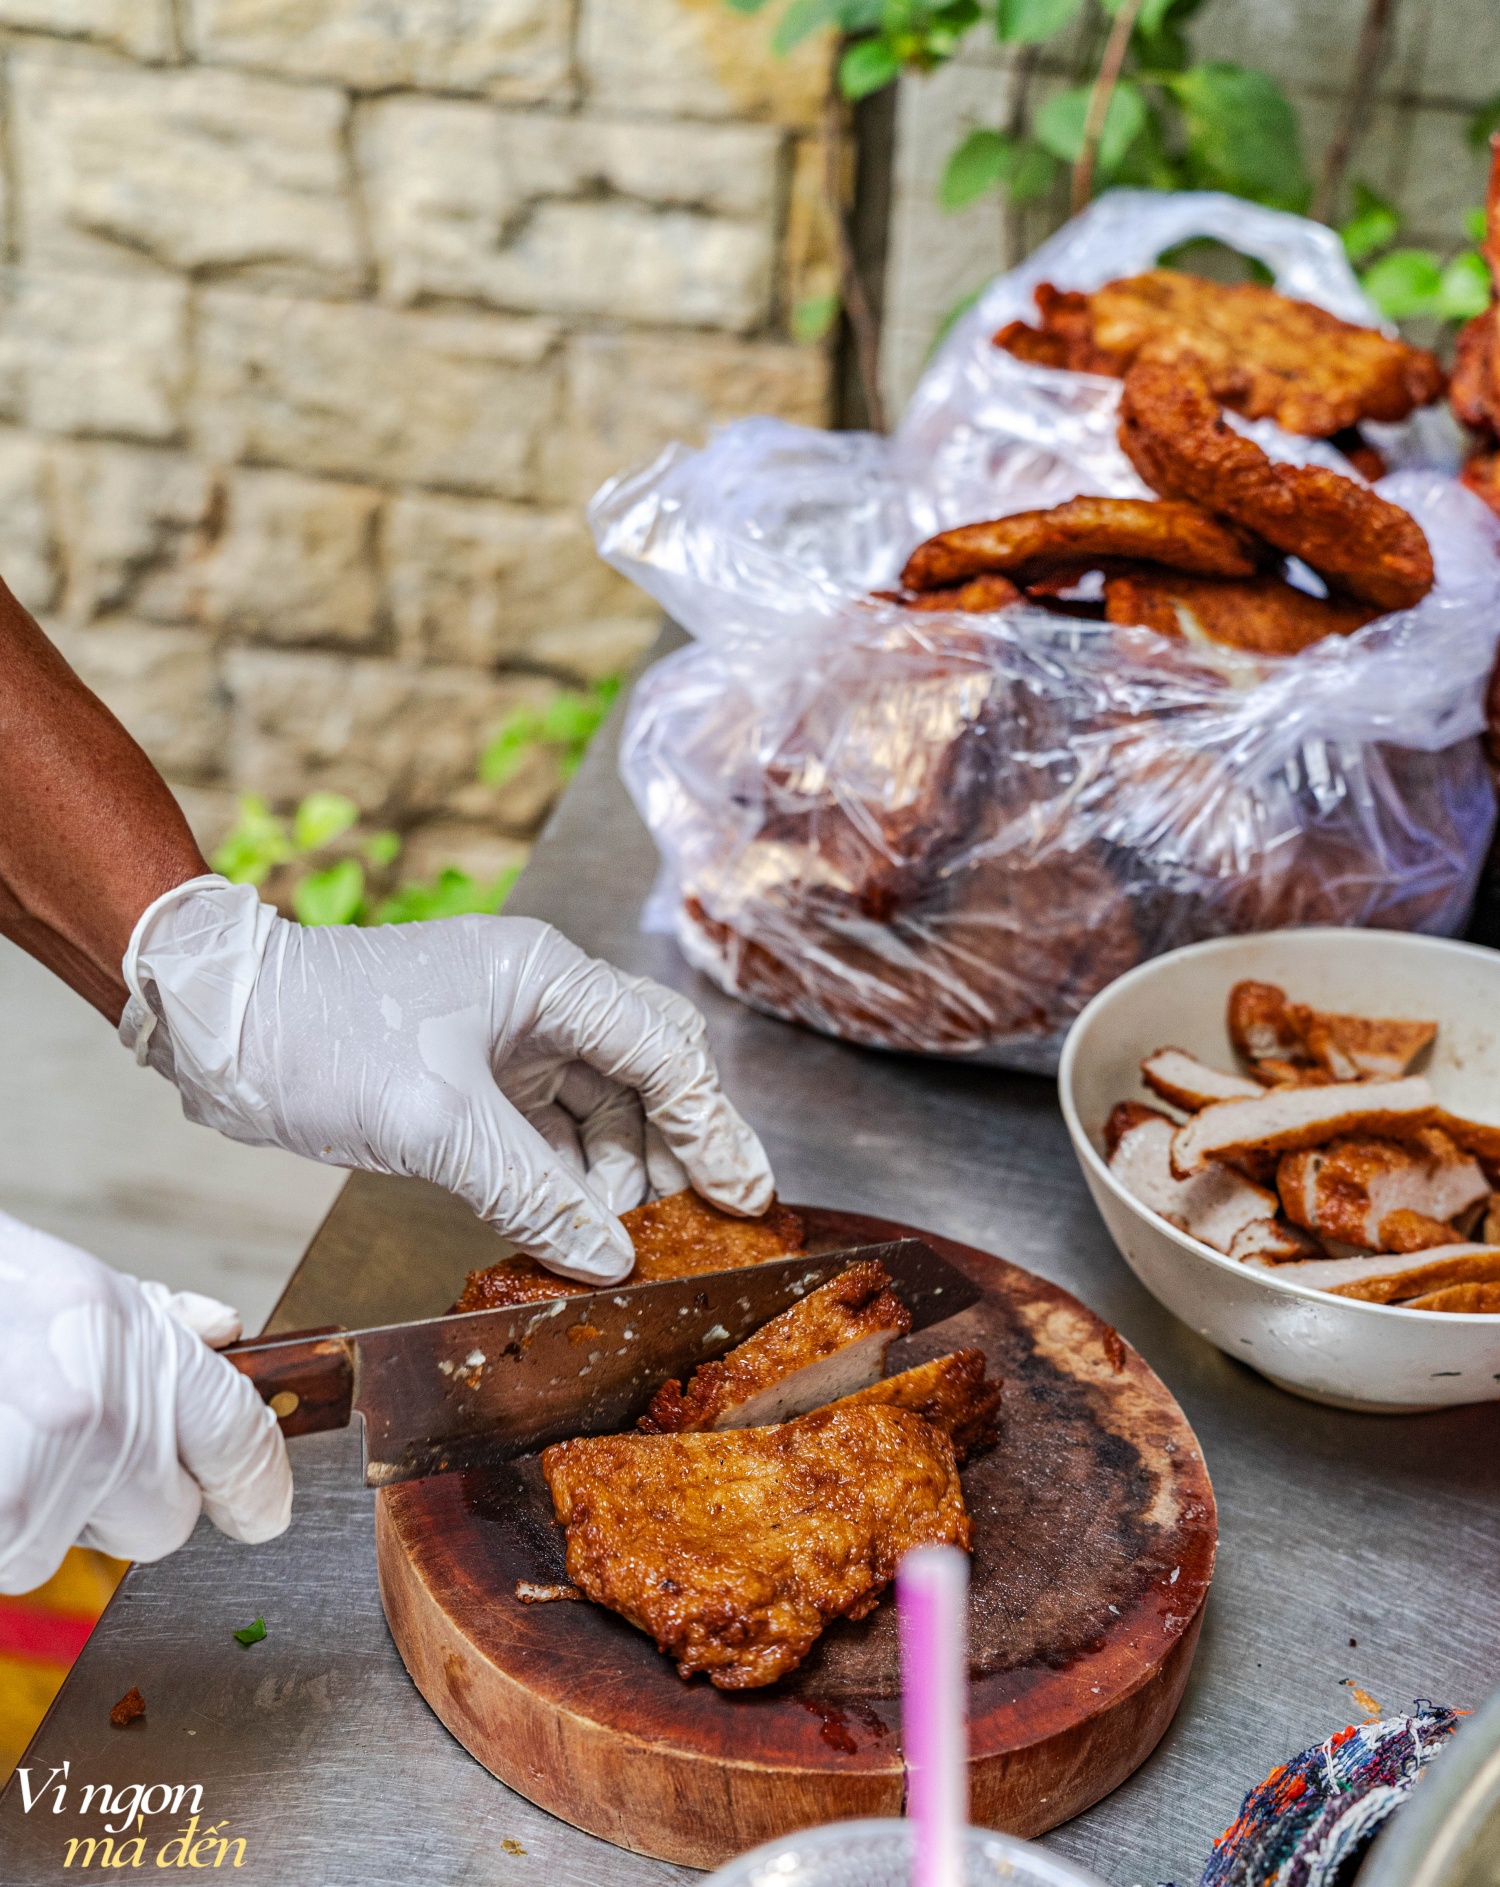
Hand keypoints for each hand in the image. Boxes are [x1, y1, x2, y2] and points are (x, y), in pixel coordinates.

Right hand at [0, 1210, 290, 1594]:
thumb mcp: (70, 1284)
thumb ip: (153, 1323)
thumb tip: (224, 1332)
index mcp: (133, 1345)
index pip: (239, 1438)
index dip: (259, 1484)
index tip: (260, 1511)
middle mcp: (98, 1415)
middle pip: (164, 1522)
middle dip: (127, 1500)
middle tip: (69, 1448)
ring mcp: (34, 1479)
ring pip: (67, 1549)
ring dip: (39, 1515)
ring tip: (3, 1443)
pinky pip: (9, 1560)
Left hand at [120, 877, 773, 1283]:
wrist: (223, 1027)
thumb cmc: (320, 1040)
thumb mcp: (436, 1124)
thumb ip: (533, 1192)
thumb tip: (610, 1258)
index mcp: (548, 977)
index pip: (664, 1051)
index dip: (713, 1127)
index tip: (747, 1196)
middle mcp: (542, 999)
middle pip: (649, 1072)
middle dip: (676, 1149)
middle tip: (704, 1223)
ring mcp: (511, 1037)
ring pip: (602, 1106)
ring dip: (618, 1174)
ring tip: (623, 1242)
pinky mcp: (478, 1077)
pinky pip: (550, 1130)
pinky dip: (567, 1179)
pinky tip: (575, 1229)